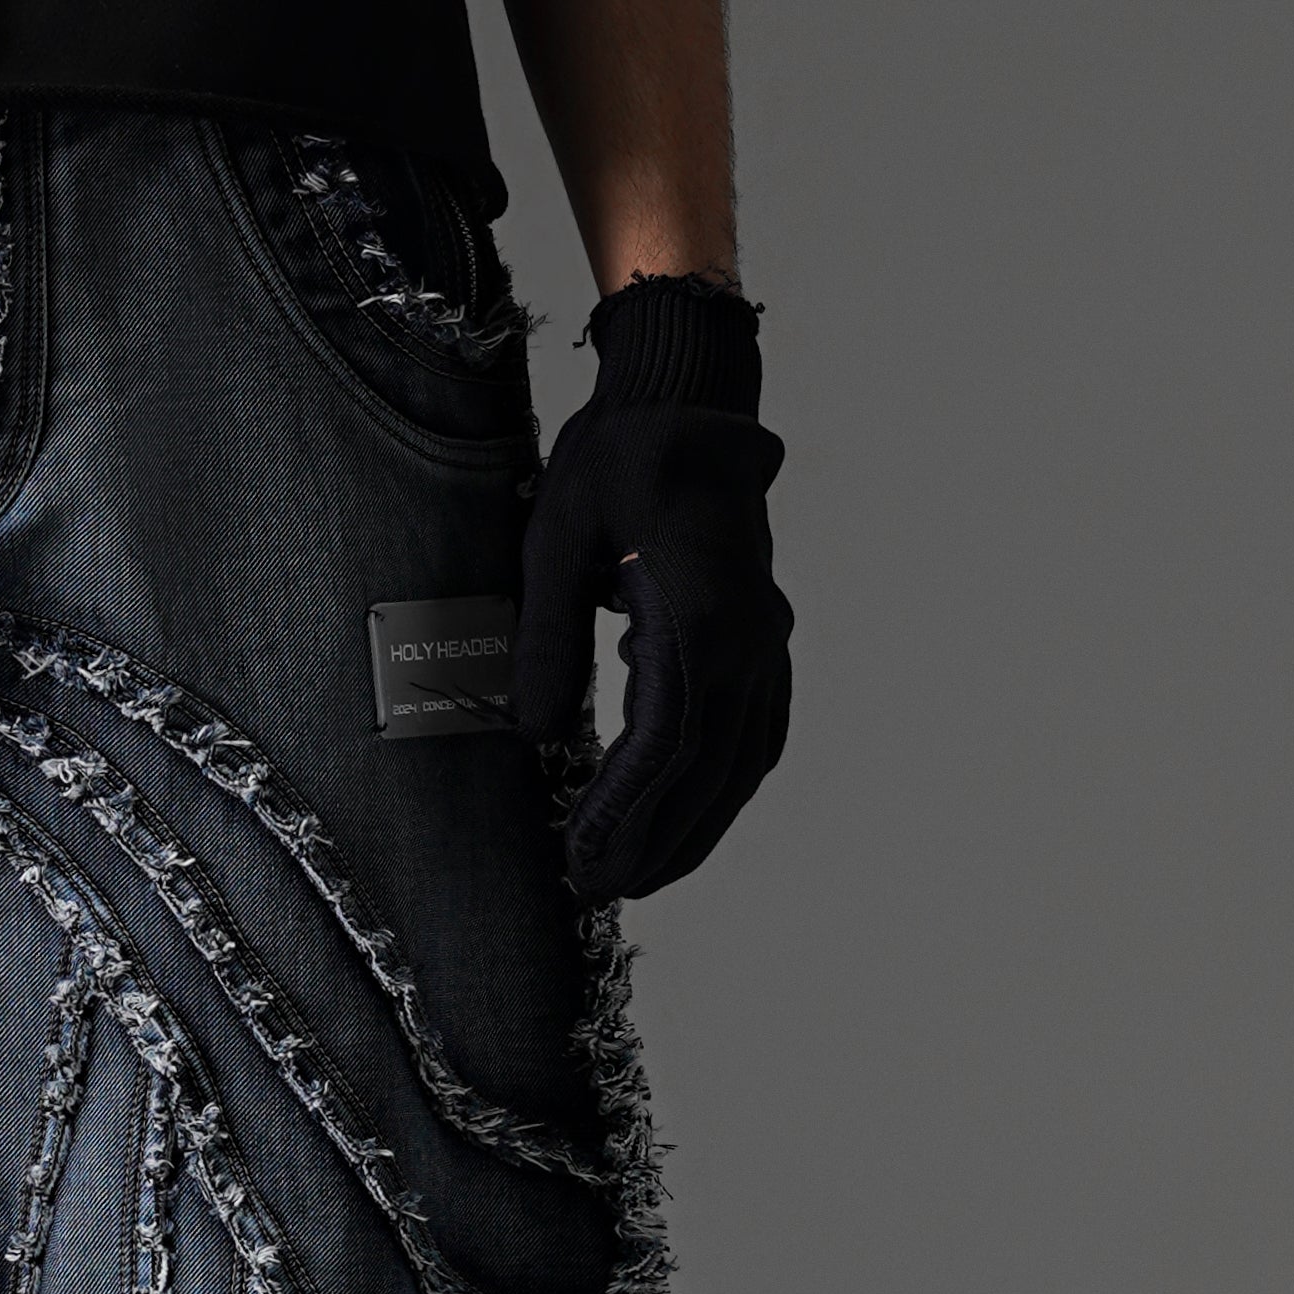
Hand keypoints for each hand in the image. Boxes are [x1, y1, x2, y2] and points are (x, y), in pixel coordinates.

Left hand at [513, 278, 791, 903]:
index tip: (580, 860)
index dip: (622, 814)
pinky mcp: (763, 637)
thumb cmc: (618, 458)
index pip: (662, 746)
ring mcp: (765, 641)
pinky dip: (725, 787)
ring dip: (694, 827)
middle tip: (598, 892)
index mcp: (699, 618)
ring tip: (640, 877)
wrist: (689, 401)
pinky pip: (756, 733)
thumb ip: (544, 637)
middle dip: (653, 842)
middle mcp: (747, 640)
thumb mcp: (556, 537)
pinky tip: (695, 815)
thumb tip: (528, 733)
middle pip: (707, 772)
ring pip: (740, 763)